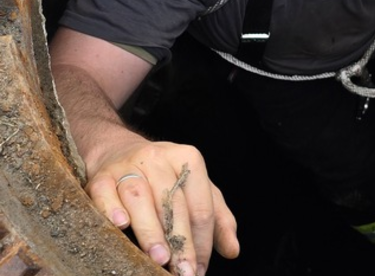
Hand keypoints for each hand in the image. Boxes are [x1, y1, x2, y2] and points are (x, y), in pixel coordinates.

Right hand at [85, 136, 238, 275]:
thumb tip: (233, 250)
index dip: (203, 240)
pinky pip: (105, 192)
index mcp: (188, 159)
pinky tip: (120, 226)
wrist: (119, 151)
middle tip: (183, 271)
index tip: (199, 269)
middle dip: (180, 242)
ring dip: (151, 231)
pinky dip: (111, 209)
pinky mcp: (100, 176)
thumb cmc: (165, 179)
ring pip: (140, 197)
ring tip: (159, 259)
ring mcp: (127, 165)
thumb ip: (218, 218)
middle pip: (173, 203)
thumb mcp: (197, 190)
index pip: (201, 205)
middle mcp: (158, 158)